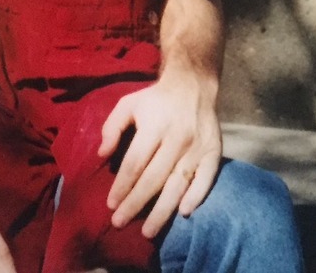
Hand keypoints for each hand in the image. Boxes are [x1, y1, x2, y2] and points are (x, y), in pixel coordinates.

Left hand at [98, 71, 221, 238]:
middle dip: (135, 203)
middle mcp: (177, 137)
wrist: (193, 84)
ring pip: (178, 183)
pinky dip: (197, 196)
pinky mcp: (214, 151)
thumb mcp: (128, 104)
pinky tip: (184, 213)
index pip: (135, 162)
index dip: (122, 185)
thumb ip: (112, 127)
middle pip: (154, 177)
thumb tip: (102, 154)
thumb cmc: (155, 100)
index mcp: (154, 125)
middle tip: (119, 223)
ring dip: (163, 210)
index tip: (111, 204)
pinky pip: (206, 178)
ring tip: (147, 231)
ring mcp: (197, 146)